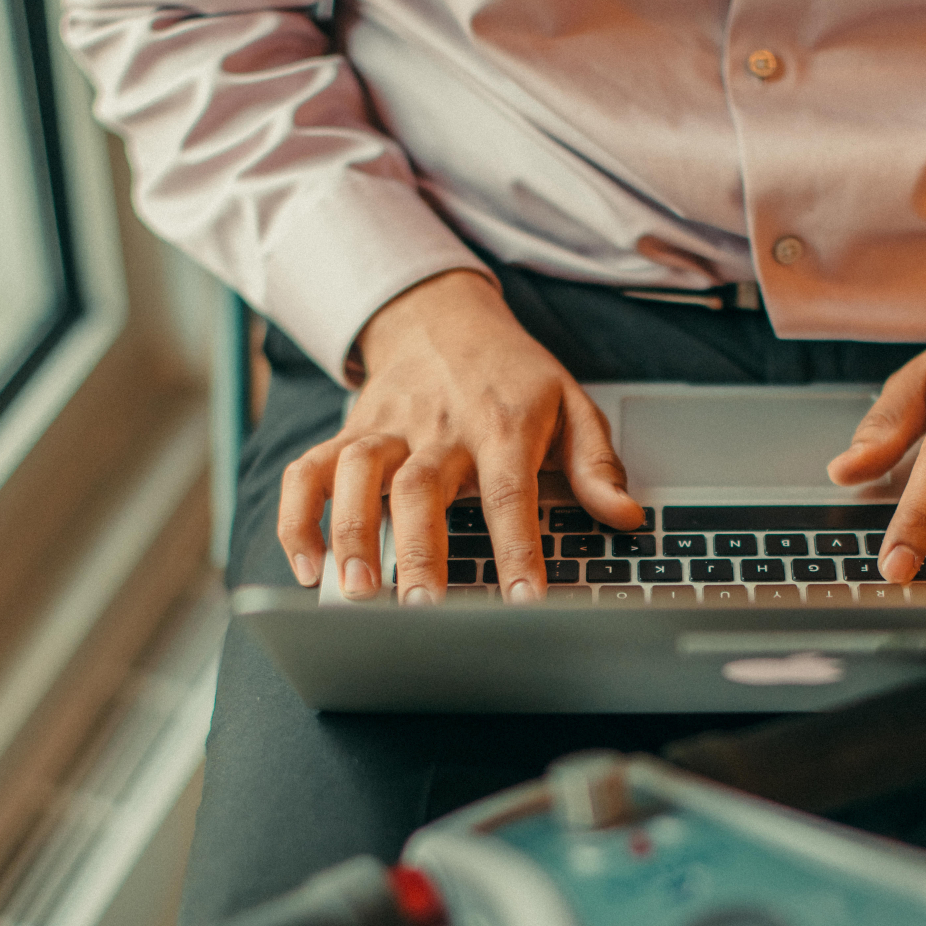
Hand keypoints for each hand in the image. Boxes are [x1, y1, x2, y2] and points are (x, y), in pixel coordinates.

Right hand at [277, 270, 642, 602]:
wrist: (441, 315)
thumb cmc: (511, 374)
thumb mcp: (571, 403)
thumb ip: (595, 463)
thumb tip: (627, 516)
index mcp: (502, 424)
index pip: (511, 493)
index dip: (517, 550)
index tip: (522, 603)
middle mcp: (439, 427)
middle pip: (422, 487)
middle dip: (419, 552)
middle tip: (418, 610)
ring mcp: (388, 429)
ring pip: (358, 474)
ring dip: (351, 533)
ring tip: (354, 593)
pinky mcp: (349, 433)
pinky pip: (310, 471)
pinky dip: (299, 517)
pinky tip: (307, 566)